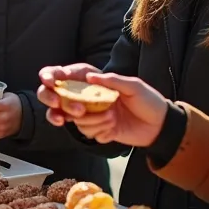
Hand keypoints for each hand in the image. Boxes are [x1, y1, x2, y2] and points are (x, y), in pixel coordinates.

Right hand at [37, 65, 168, 147]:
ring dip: (93, 121)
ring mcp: (92, 114)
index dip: (54, 77)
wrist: (159, 127)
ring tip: (111, 118)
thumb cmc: (149, 101)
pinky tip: (113, 129)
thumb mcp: (134, 86)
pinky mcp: (97, 130)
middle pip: (61, 100)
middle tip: (79, 111)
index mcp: (96, 82)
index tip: (49, 81)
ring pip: (75, 120)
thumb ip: (111, 80)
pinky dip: (100, 131)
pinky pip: (87, 132)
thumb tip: (89, 76)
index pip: (68, 76)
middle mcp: (90, 97)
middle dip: (65, 106)